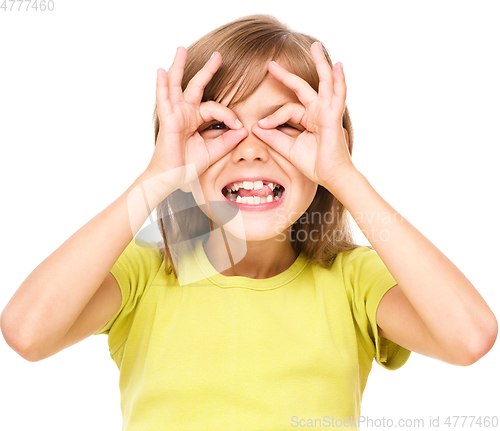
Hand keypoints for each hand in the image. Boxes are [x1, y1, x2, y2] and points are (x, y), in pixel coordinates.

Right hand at [146, 47, 247, 193]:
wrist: (172, 178)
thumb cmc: (187, 166)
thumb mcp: (213, 152)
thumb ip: (227, 141)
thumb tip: (244, 130)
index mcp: (196, 119)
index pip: (215, 108)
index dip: (228, 114)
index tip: (238, 126)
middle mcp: (185, 113)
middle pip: (197, 86)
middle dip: (207, 70)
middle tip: (219, 55)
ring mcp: (175, 114)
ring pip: (177, 85)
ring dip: (179, 66)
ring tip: (181, 48)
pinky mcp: (168, 119)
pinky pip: (164, 99)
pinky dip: (162, 85)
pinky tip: (161, 70)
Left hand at [253, 42, 356, 191]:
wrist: (329, 176)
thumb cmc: (313, 163)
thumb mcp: (287, 148)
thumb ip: (273, 136)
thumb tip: (255, 126)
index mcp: (308, 118)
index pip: (287, 109)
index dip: (273, 117)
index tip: (261, 126)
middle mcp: (318, 111)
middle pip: (302, 87)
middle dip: (287, 75)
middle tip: (271, 63)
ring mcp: (327, 112)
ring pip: (323, 83)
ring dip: (320, 64)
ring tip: (315, 46)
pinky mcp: (333, 117)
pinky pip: (337, 95)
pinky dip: (338, 81)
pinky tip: (338, 66)